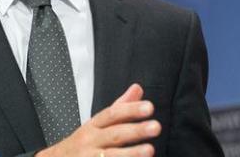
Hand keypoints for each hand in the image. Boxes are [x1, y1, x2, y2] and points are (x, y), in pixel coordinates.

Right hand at [36, 84, 160, 156]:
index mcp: (94, 125)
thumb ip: (120, 107)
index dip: (131, 110)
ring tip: (150, 150)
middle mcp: (91, 141)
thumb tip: (138, 89)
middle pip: (114, 134)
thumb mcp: (97, 123)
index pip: (112, 114)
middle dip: (135, 131)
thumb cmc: (83, 142)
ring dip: (131, 154)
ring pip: (111, 156)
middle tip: (156, 127)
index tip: (149, 107)